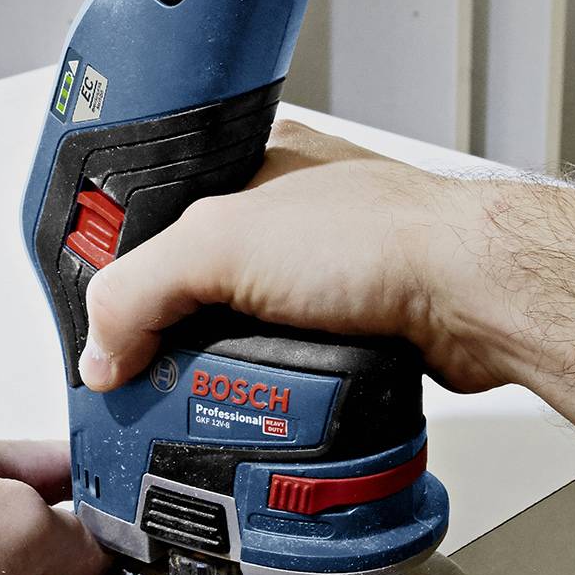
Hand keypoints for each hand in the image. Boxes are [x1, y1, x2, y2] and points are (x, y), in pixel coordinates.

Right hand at [78, 123, 518, 395]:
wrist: (473, 296)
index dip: (127, 274)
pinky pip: (293, 374)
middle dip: (176, 336)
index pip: (158, 221)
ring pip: (245, 338)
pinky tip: (267, 407)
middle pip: (198, 288)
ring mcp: (327, 278)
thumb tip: (101, 354)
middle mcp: (290, 219)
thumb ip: (137, 291)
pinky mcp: (356, 332)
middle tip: (152, 378)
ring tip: (208, 401)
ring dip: (228, 375)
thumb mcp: (220, 244)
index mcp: (252, 167)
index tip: (105, 328)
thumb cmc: (381, 237)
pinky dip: (277, 396)